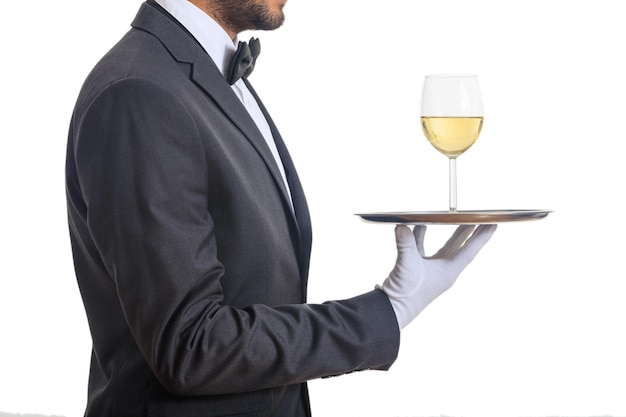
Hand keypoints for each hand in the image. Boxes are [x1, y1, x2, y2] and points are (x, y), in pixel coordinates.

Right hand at [379, 224, 496, 328]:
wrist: (393, 310)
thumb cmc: (407, 293)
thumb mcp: (408, 264)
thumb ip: (406, 243)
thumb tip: (402, 227)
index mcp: (448, 271)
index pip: (469, 250)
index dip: (481, 237)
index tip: (493, 225)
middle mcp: (443, 270)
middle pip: (460, 247)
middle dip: (469, 232)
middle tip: (479, 218)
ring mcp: (431, 270)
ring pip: (444, 247)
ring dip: (448, 233)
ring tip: (454, 219)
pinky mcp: (417, 269)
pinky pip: (423, 248)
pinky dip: (421, 237)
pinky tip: (419, 226)